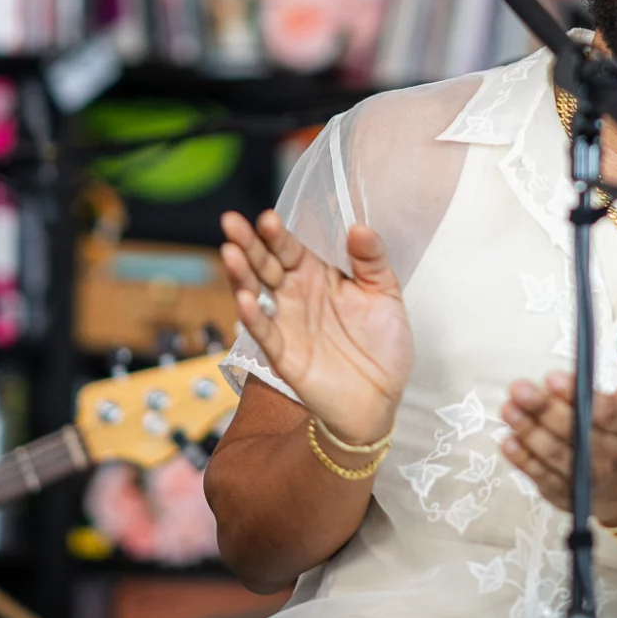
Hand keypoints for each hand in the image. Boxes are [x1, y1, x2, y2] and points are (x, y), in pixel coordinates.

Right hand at [220, 210, 412, 445]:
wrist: (382, 398)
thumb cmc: (382, 345)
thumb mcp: (385, 294)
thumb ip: (372, 260)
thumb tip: (359, 227)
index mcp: (316, 276)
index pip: (289, 248)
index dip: (277, 234)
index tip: (268, 218)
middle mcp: (294, 295)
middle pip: (265, 264)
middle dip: (247, 243)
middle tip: (232, 223)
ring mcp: (285, 324)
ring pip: (255, 293)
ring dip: (241, 274)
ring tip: (231, 253)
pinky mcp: (283, 354)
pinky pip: (264, 333)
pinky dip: (253, 317)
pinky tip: (246, 300)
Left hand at [500, 329, 616, 527]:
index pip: (606, 412)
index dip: (577, 396)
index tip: (552, 377)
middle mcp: (612, 455)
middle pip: (576, 434)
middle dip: (545, 410)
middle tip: (519, 389)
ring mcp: (589, 478)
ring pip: (556, 456)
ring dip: (529, 433)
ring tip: (508, 410)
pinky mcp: (568, 494)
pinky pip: (544, 478)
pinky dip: (524, 462)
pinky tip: (508, 442)